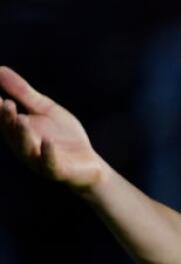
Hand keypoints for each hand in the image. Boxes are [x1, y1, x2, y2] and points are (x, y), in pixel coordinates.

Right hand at [0, 66, 107, 191]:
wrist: (89, 164)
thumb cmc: (63, 135)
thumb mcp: (45, 109)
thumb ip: (23, 93)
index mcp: (17, 131)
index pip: (3, 118)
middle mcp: (24, 146)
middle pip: (12, 132)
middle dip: (7, 119)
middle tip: (6, 103)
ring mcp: (39, 160)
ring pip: (27, 149)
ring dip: (24, 135)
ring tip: (22, 120)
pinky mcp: (58, 171)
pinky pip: (50, 164)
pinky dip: (48, 154)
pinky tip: (48, 142)